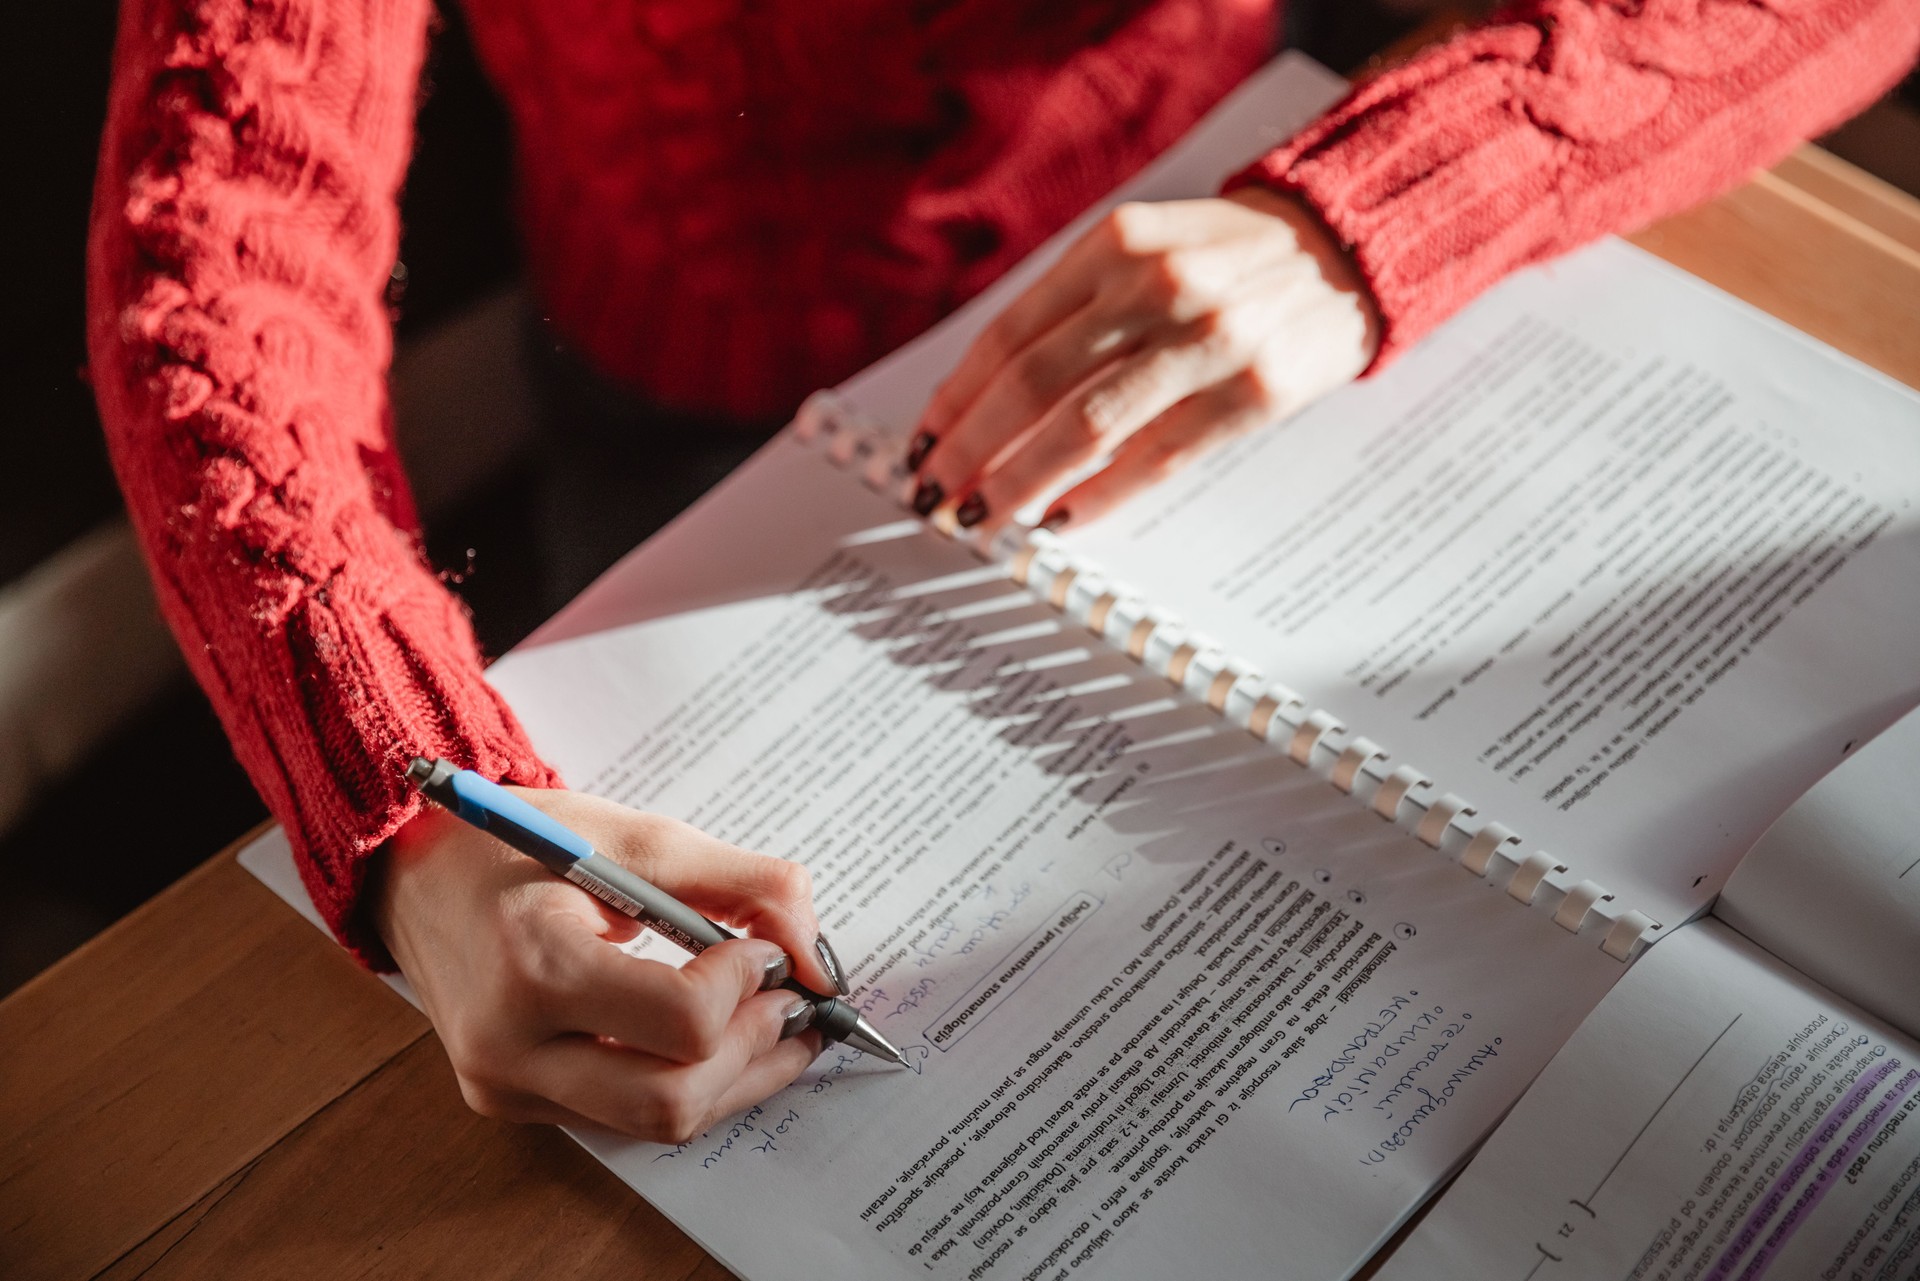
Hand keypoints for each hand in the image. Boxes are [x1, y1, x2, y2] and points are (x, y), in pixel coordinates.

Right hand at [373, 788, 835, 1143]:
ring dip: (736, 1079)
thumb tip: (819, 956)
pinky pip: (626, 1117)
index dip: (745, 986)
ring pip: (657, 1124)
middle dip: (754, 1050)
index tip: (768, 950)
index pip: (679, 1019)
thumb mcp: (635, 837)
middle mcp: (509, 1045)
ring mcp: (507, 1087)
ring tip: (777, 1024)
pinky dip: (689, 1084)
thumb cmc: (519, 845)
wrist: (412, 873)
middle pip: (672, 1098)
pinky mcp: (515, 1102)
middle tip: (794, 999)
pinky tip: (722, 1043)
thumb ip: (743, 885)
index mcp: (533, 963)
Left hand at [906, 188, 1378, 533]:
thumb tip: (982, 399)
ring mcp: (1210, 340)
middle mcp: (1158, 286)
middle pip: (1034, 383)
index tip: (921, 445)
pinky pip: (1158, 458)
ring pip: (1087, 426)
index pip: (1010, 334)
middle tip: (934, 495)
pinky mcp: (1256, 393)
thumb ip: (1073, 308)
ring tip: (982, 517)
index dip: (957, 398)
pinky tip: (1060, 520)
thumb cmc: (1227, 260)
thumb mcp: (1144, 249)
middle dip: (971, 448)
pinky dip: (1100, 495)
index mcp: (1116, 244)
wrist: (1350, 247)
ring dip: (1020, 481)